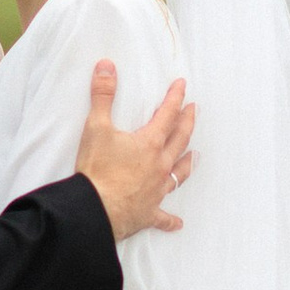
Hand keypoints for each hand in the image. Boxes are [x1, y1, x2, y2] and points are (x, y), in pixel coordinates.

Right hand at [72, 60, 194, 240]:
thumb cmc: (97, 170)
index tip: (183, 85)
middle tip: (194, 111)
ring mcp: (157, 190)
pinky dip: (171, 220)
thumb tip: (107, 66)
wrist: (95, 210)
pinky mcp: (148, 212)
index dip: (175, 98)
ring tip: (195, 156)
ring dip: (187, 164)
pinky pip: (163, 217)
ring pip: (179, 174)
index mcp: (149, 143)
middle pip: (179, 140)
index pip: (168, 114)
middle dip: (187, 123)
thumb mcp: (96, 127)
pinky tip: (178, 223)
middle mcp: (159, 165)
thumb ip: (103, 95)